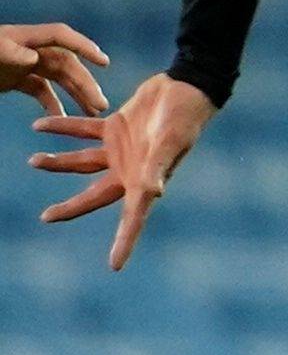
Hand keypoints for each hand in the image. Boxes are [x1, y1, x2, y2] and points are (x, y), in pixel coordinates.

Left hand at [0, 21, 106, 116]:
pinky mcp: (17, 78)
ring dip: (78, 93)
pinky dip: (52, 103)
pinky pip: (41, 90)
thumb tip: (34, 58)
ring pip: (59, 78)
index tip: (104, 63)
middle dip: (85, 83)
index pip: (61, 36)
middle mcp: (30, 49)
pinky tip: (62, 118)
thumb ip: (12, 54)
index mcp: (26, 38)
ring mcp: (25, 64)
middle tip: (101, 105)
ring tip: (94, 112)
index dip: (83, 47)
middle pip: (66, 63)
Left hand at [33, 71, 215, 270]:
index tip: (115, 266)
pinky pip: (82, 131)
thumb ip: (159, 166)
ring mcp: (120, 150)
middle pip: (93, 196)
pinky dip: (62, 128)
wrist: (186, 88)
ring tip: (33, 161)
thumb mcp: (171, 143)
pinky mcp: (114, 129)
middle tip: (46, 217)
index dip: (125, 243)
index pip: (134, 219)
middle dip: (70, 208)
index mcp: (145, 181)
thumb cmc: (183, 119)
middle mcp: (130, 170)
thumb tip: (153, 193)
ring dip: (58, 162)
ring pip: (81, 163)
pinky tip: (40, 125)